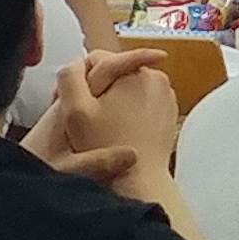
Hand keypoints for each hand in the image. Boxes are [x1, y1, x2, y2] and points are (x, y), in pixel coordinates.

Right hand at [31, 49, 182, 198]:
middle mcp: (157, 78)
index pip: (97, 59)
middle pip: (115, 73)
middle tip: (87, 117)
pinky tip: (119, 131)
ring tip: (103, 126)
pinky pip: (142, 103)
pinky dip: (130, 112)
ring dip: (114, 100)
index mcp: (135, 70)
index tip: (73, 102)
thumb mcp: (75, 111)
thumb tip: (76, 62)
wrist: (139, 180)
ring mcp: (166, 96)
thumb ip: (69, 78)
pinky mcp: (168, 112)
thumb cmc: (106, 147)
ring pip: (128, 88)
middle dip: (99, 89)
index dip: (79, 79)